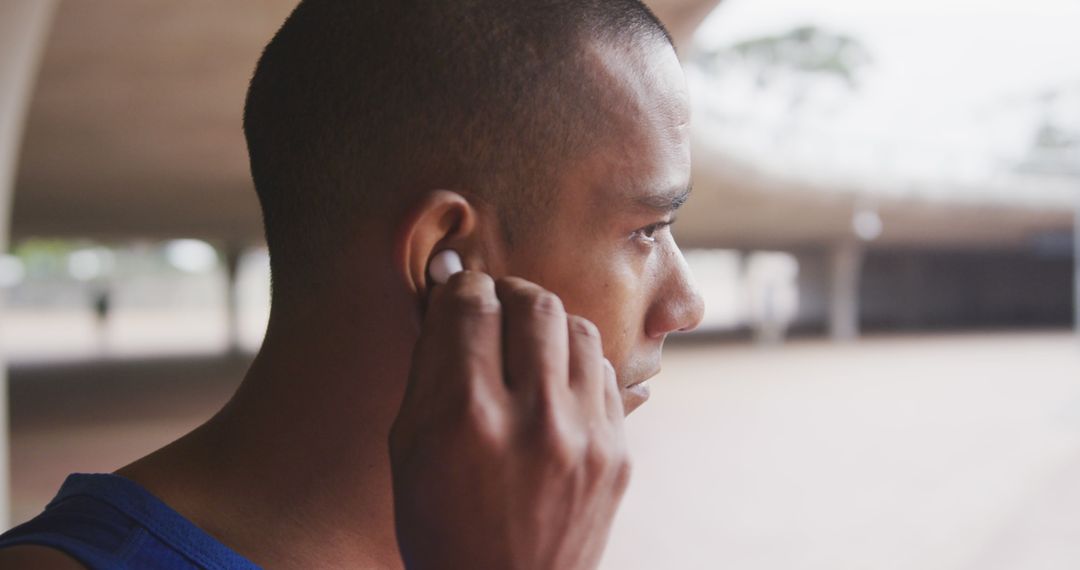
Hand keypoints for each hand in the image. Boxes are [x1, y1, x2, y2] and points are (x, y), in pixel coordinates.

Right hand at [389, 271, 629, 569]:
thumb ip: (429, 362)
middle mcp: (532, 420)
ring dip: (546, 324)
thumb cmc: (439, 522)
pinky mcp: (618, 454)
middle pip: (534, 302)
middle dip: (506, 293)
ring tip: (525, 344)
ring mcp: (585, 438)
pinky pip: (605, 372)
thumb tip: (448, 284)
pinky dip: (575, 365)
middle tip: (492, 308)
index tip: (458, 293)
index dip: (460, 287)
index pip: (472, 303)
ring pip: (577, 328)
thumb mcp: (409, 446)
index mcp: (465, 417)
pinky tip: (552, 385)